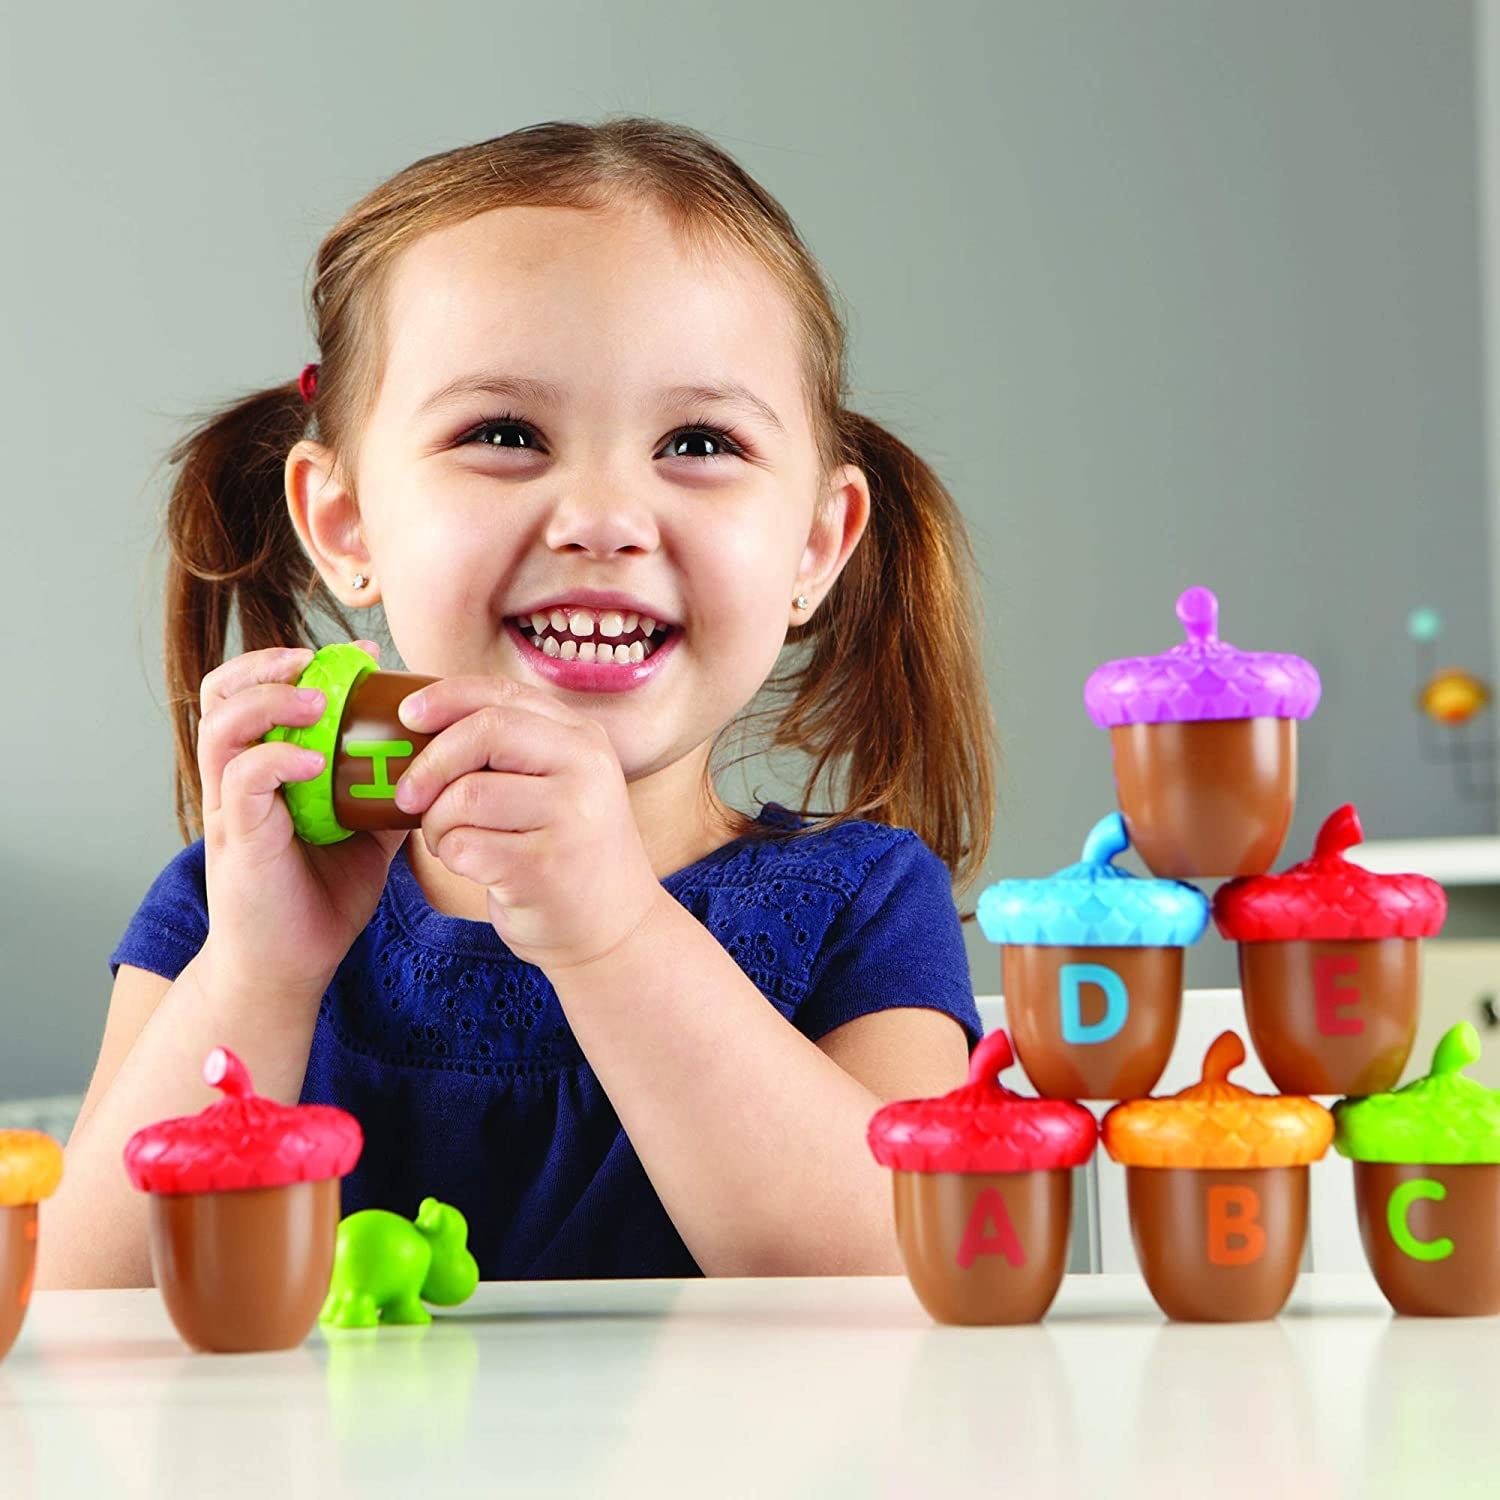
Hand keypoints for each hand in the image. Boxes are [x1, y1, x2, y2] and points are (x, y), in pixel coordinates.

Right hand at [197, 641, 406, 994]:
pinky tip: (316, 762)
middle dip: (269, 664)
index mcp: (265, 768)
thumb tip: (438, 761)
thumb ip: (386, 792)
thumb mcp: (368, 834)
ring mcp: (231, 806)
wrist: (291, 966)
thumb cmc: (321, 899)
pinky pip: (241, 778)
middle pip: (223, 691)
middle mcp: (237, 778)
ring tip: (319, 702)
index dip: (300, 662)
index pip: (260, 691)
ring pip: (221, 723)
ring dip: (270, 700)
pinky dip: (277, 758)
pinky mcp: (237, 836)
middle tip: (320, 663)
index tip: (363, 655)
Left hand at [391, 675, 664, 970]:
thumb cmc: (565, 851)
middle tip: (407, 795)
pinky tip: (473, 866)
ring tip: (451, 840)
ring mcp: (571, 817)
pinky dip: (451, 857)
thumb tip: (417, 724)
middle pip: (484, 732)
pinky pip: (464, 845)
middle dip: (430, 763)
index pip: (503, 694)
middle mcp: (586, 768)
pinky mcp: (546, 867)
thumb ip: (511, 749)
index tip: (406, 715)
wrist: (615, 929)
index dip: (446, 697)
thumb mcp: (559, 784)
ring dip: (437, 823)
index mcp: (583, 738)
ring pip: (465, 795)